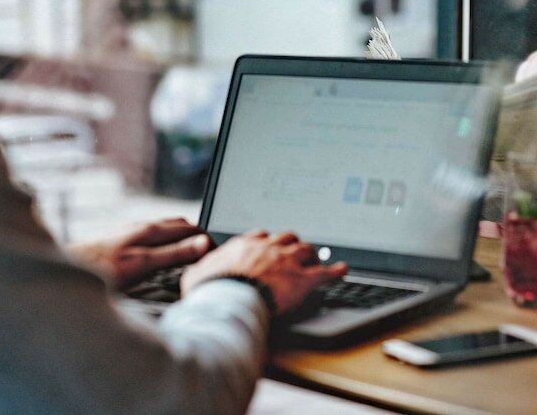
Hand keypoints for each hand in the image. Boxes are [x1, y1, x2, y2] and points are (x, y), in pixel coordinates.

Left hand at [67, 218, 211, 289]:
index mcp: (149, 229)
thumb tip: (203, 244)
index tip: (219, 252)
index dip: (206, 238)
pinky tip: (158, 258)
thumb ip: (173, 254)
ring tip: (189, 254)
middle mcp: (140, 226)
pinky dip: (163, 245)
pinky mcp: (117, 242)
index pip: (189, 227)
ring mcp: (128, 232)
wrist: (60, 269)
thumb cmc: (99, 269)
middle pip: (176, 226)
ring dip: (178, 239)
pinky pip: (149, 239)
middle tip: (209, 254)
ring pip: (162, 231)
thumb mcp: (141, 264)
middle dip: (195, 235)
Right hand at [181, 230, 347, 314]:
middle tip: (295, 253)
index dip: (267, 243)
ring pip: (306, 250)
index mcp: (245, 246)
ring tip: (316, 260)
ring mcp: (288, 261)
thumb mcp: (195, 276)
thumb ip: (199, 270)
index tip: (268, 247)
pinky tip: (343, 269)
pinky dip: (336, 271)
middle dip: (291, 245)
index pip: (260, 237)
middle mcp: (269, 248)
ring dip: (311, 255)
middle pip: (286, 238)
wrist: (230, 298)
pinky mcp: (302, 279)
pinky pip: (325, 272)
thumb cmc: (211, 290)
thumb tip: (193, 274)